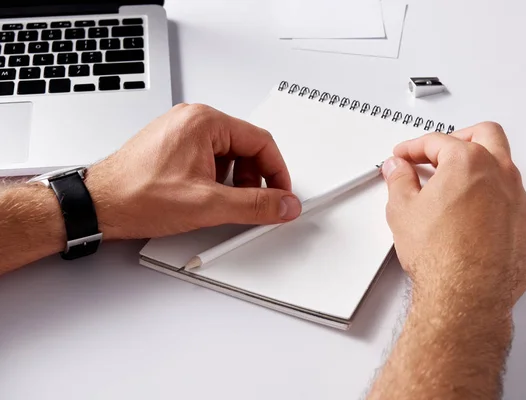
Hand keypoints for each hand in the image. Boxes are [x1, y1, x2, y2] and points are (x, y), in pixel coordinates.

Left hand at [85, 104, 301, 239]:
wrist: (97, 206)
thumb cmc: (137, 196)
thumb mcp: (207, 205)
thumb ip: (255, 205)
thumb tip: (284, 204)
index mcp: (204, 121)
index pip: (261, 141)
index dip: (277, 171)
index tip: (282, 194)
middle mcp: (192, 121)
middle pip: (245, 147)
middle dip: (255, 179)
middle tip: (255, 204)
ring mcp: (181, 133)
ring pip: (227, 156)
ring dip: (234, 182)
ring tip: (223, 205)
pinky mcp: (172, 148)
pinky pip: (208, 160)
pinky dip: (216, 181)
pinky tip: (206, 200)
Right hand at [382, 122, 525, 309]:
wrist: (465, 296)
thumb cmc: (440, 256)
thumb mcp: (402, 210)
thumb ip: (399, 180)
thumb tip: (397, 169)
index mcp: (468, 162)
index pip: (438, 141)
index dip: (415, 146)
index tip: (405, 155)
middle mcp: (501, 175)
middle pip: (485, 135)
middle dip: (459, 137)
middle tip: (438, 152)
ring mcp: (520, 200)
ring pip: (504, 167)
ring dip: (479, 168)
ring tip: (455, 185)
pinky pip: (514, 200)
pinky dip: (494, 198)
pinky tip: (475, 214)